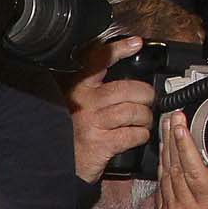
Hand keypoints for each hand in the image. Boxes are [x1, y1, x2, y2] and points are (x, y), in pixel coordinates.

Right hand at [69, 35, 158, 181]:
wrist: (60, 165)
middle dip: (146, 96)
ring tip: (143, 121)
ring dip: (145, 118)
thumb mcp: (78, 103)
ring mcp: (91, 122)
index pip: (98, 60)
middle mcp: (83, 102)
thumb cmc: (75, 131)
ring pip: (134, 112)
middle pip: (128, 89)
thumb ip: (96, 86)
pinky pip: (133, 134)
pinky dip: (141, 135)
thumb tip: (125, 68)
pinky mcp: (100, 143)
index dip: (118, 49)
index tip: (136, 43)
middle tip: (147, 101)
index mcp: (78, 87)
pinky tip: (137, 136)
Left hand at [154, 111, 207, 208]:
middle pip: (174, 165)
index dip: (185, 143)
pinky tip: (165, 152)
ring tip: (168, 126)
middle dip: (172, 137)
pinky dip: (162, 167)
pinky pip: (160, 186)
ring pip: (164, 174)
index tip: (181, 123)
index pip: (192, 168)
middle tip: (173, 114)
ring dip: (165, 149)